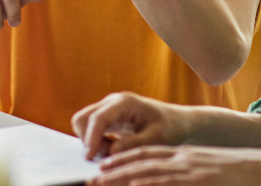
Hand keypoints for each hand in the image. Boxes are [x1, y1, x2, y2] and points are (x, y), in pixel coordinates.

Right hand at [73, 92, 193, 160]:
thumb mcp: (156, 138)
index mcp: (124, 103)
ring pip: (84, 124)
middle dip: (89, 139)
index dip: (91, 138)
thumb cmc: (170, 128)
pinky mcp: (108, 118)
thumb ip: (132, 144)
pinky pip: (91, 130)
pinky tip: (115, 148)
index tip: (90, 158)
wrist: (177, 122)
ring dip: (93, 141)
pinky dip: (97, 142)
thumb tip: (110, 152)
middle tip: (107, 154)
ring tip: (115, 151)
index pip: (98, 118)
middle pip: (83, 118)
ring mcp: (108, 109)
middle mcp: (112, 102)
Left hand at [90, 146, 260, 185]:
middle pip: (143, 161)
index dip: (124, 161)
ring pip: (151, 169)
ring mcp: (194, 168)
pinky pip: (170, 180)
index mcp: (187, 156)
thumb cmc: (243, 176)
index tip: (105, 168)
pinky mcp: (203, 177)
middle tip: (93, 178)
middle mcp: (186, 159)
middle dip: (116, 169)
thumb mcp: (211, 173)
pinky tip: (135, 184)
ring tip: (102, 182)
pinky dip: (151, 181)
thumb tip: (171, 181)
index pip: (148, 155)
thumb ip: (191, 176)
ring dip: (124, 175)